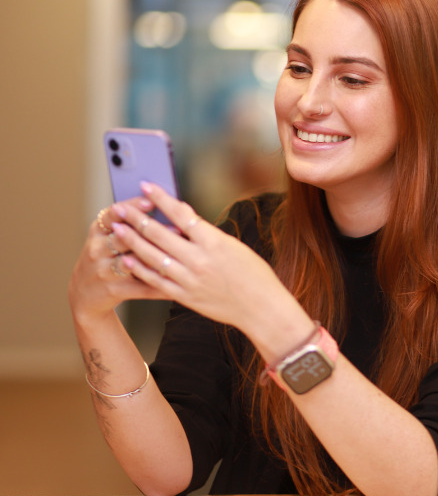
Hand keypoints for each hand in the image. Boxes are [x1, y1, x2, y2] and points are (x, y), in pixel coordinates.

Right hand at [68, 197, 170, 317]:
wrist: (85, 293)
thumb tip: (164, 207)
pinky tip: (177, 281)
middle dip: (149, 232)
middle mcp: (98, 249)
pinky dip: (159, 284)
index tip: (151, 201)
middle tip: (176, 228)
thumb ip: (129, 223)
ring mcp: (105, 271)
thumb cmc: (105, 258)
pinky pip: (140, 286)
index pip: (112, 214)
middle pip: (123, 238)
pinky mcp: (114, 290)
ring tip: (176, 254)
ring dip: (154, 258)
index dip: (132, 207)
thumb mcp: (107, 237)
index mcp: (98, 231)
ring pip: (131, 262)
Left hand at [109, 183, 293, 332]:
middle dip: (137, 219)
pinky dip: (140, 270)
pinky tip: (128, 260)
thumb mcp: (234, 246)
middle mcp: (199, 260)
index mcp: (214, 242)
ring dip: (132, 241)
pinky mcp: (185, 297)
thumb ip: (206, 233)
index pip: (181, 214)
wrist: (261, 308)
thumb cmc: (254, 274)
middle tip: (121, 208)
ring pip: (152, 257)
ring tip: (117, 229)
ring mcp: (190, 280)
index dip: (161, 199)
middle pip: (160, 234)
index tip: (146, 186)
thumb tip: (183, 216)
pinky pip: (156, 281)